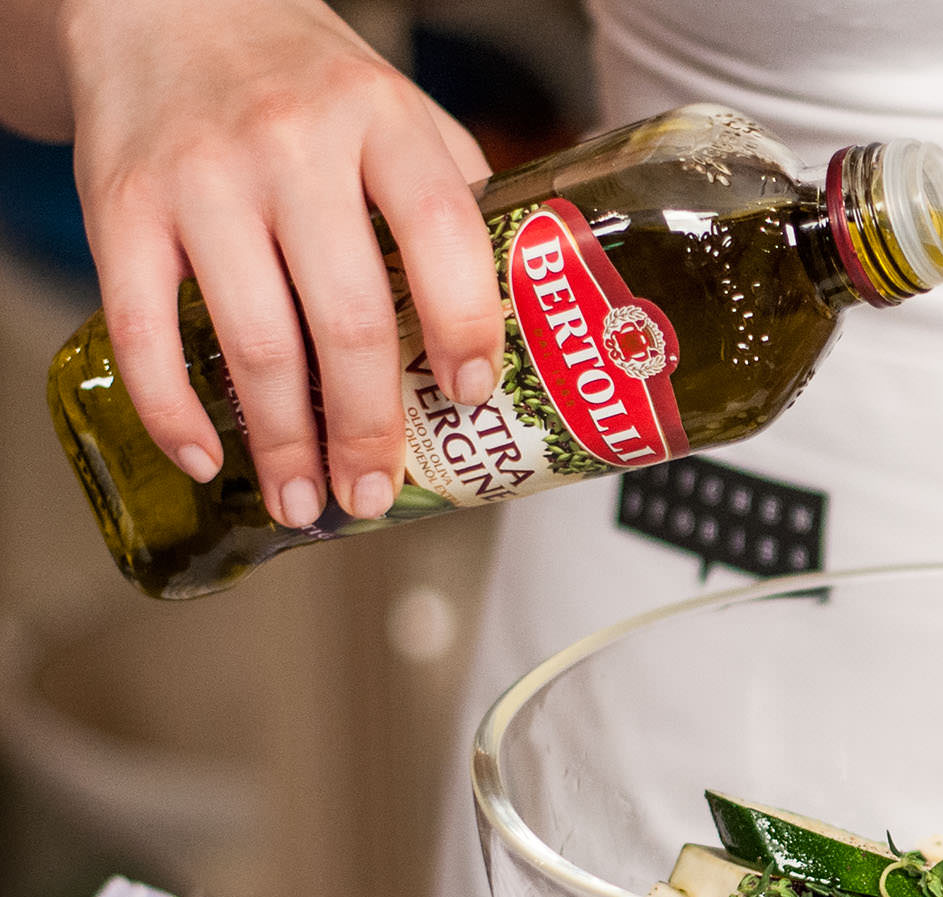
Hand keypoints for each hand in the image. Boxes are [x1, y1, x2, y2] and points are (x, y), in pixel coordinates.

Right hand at [61, 0, 500, 524]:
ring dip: (285, 445)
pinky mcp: (120, 207)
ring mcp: (201, 178)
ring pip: (256, 343)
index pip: (442, 230)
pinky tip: (210, 460)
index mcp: (379, 118)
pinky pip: (144, 332)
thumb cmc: (300, 81)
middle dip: (369, 428)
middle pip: (348, 317)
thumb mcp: (395, 109)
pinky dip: (176, 411)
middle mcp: (291, 145)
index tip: (470, 395)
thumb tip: (521, 321)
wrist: (161, 6)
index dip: (465, 325)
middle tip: (376, 491)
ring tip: (306, 500)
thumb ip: (453, 196)